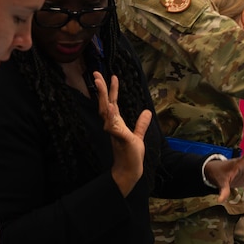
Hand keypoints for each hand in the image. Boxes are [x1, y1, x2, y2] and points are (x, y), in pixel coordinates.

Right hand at [94, 72, 151, 196]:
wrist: (130, 170)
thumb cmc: (132, 154)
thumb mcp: (138, 135)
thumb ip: (141, 124)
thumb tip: (146, 111)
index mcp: (117, 123)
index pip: (112, 103)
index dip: (112, 90)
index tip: (112, 76)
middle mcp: (113, 125)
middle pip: (104, 103)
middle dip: (101, 89)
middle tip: (96, 74)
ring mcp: (114, 131)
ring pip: (106, 111)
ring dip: (102, 97)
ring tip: (99, 83)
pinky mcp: (120, 138)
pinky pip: (113, 126)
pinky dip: (111, 116)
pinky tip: (110, 106)